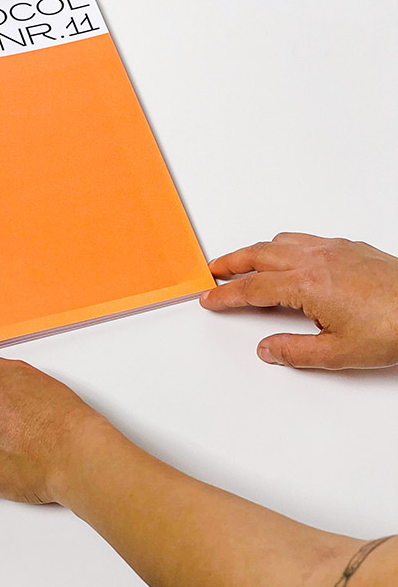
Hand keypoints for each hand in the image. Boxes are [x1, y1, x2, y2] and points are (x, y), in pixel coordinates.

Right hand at [200, 232, 397, 369]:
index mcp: (307, 285)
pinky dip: (284, 244)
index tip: (211, 298)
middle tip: (214, 271)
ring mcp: (333, 249)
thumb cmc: (393, 326)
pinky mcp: (349, 246)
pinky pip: (305, 237)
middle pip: (258, 255)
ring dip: (256, 250)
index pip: (253, 289)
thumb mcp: (339, 353)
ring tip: (245, 261)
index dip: (227, 295)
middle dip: (231, 262)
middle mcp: (316, 259)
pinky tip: (288, 255)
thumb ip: (296, 351)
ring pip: (281, 240)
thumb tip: (268, 349)